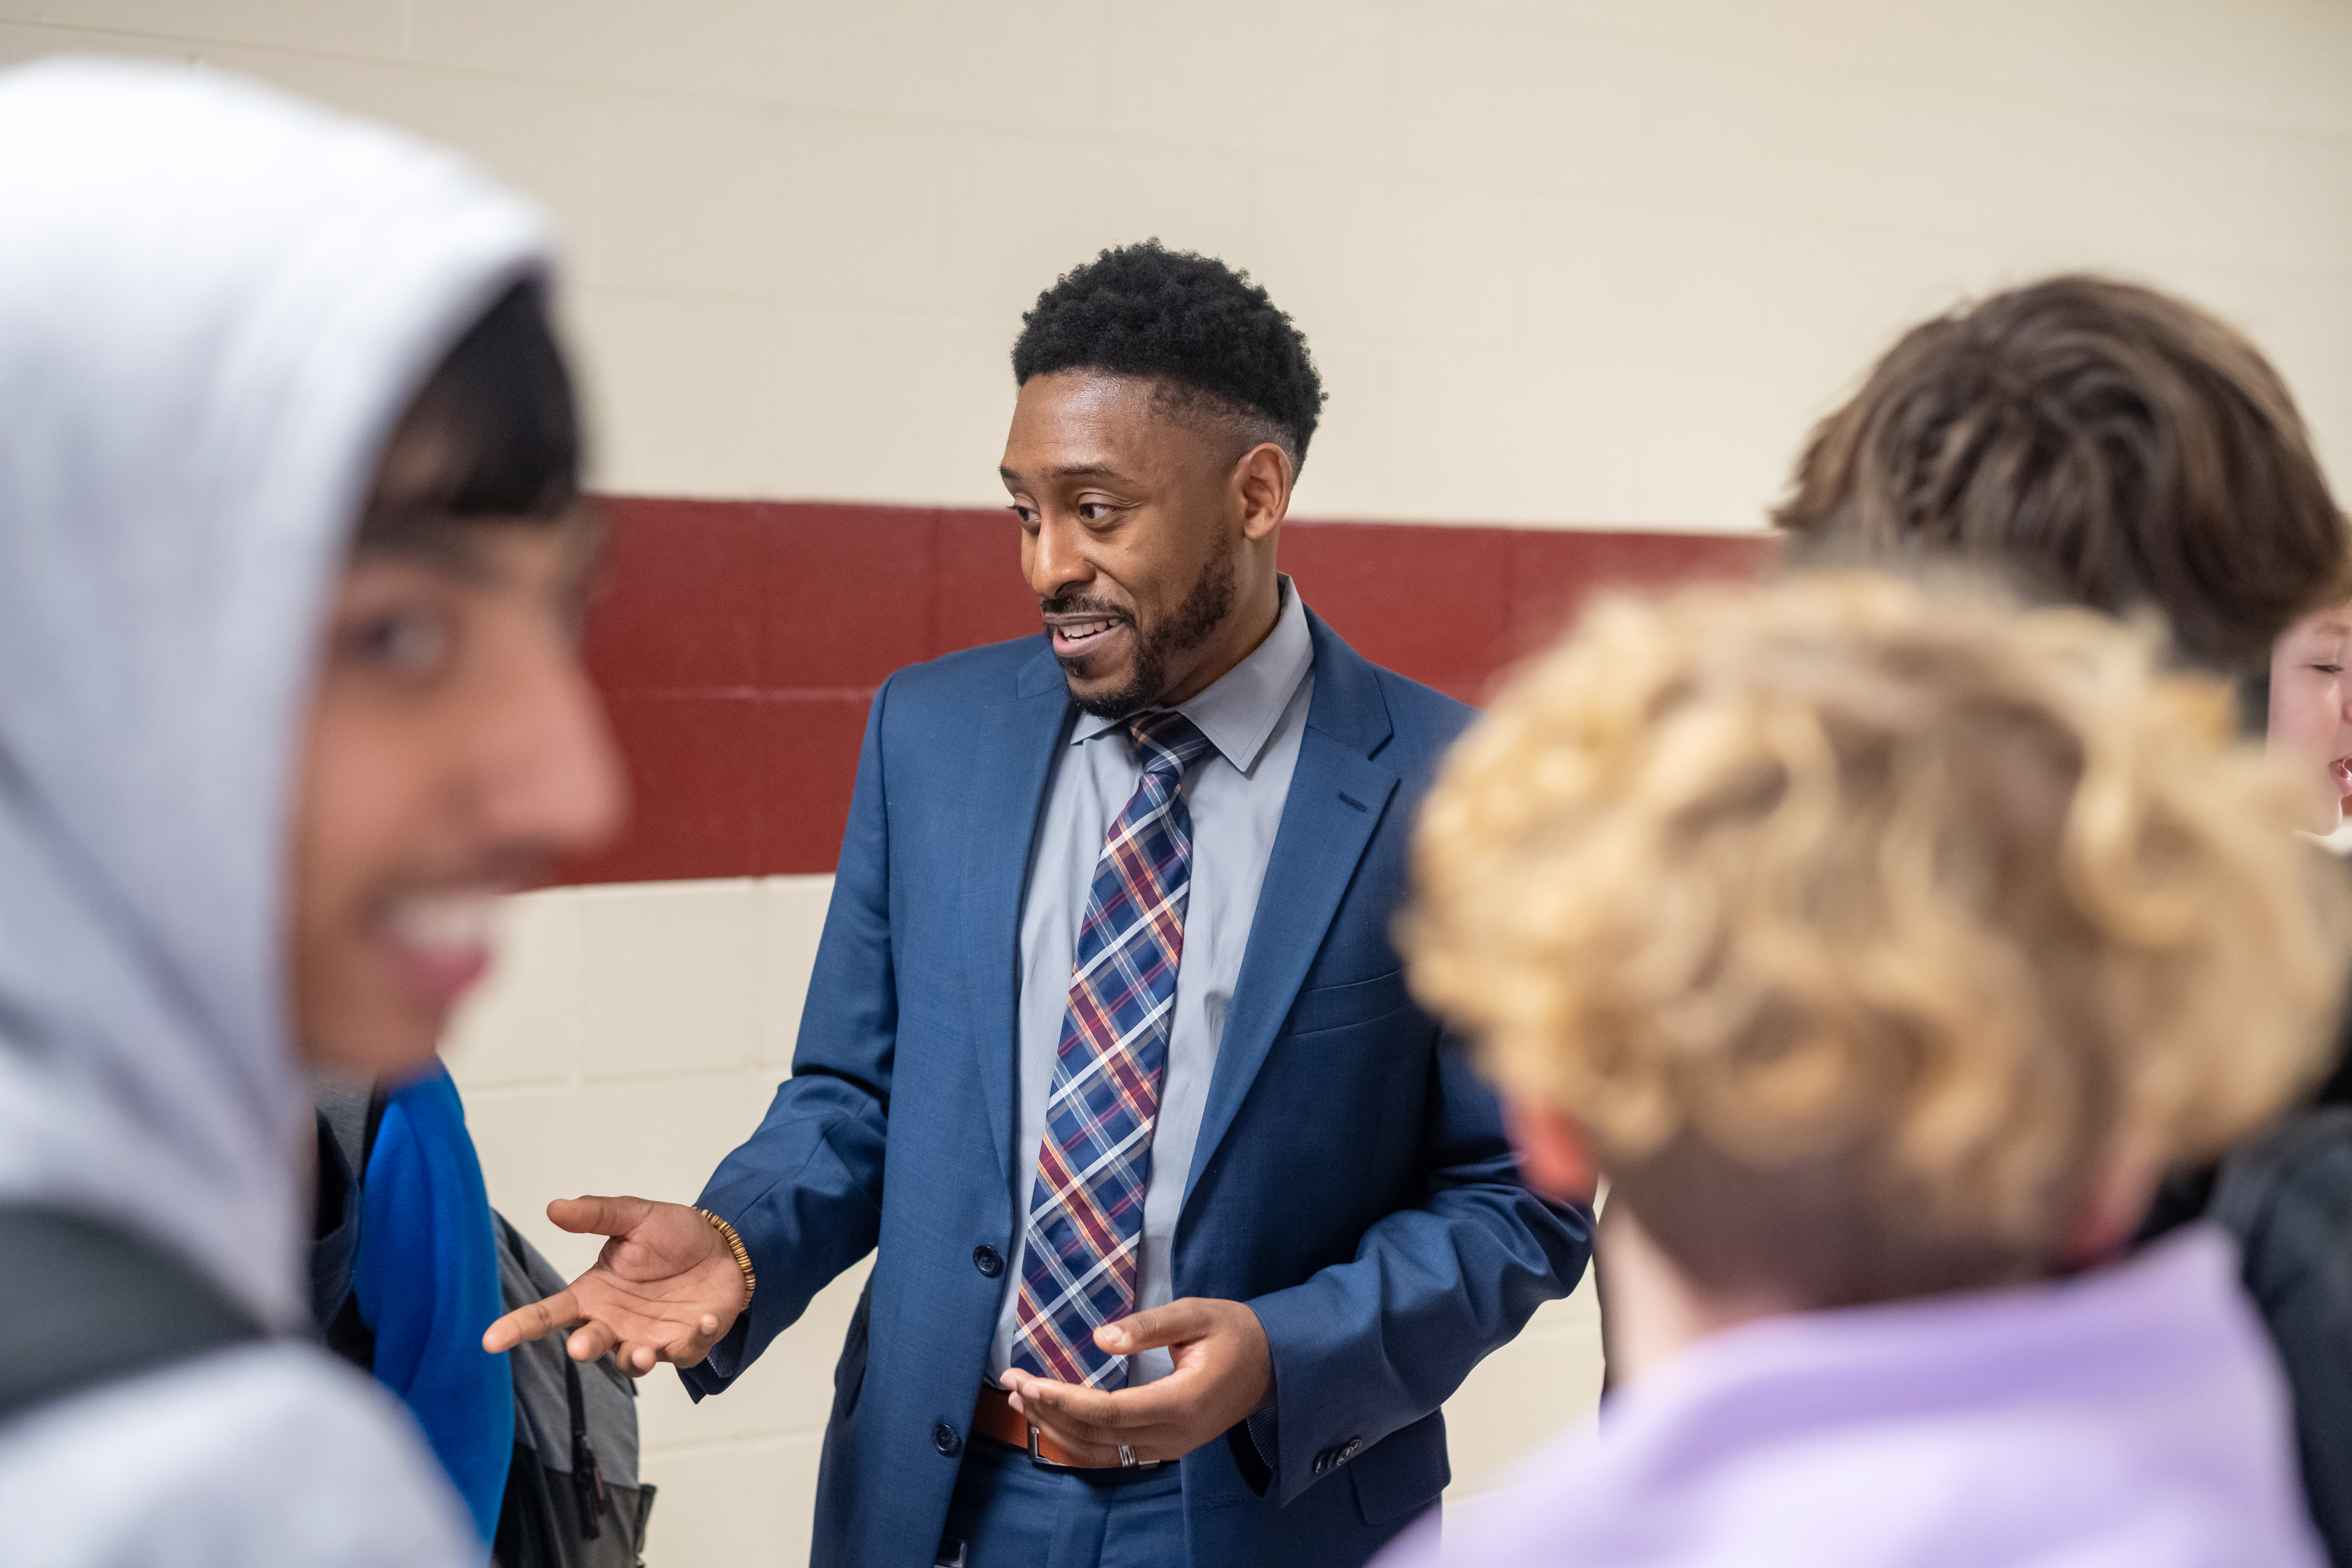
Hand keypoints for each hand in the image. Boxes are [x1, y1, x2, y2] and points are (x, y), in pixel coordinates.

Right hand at [481, 1195, 746, 1375]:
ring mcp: (648, 1338)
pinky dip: (694, 1339)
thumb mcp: (635, 1216)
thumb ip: (597, 1215)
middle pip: (587, 1344)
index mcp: (594, 1294)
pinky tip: (704, 1320)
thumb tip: (554, 1207)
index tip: (491, 1340)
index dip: (518, 1327)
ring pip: (630, 1361)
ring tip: (641, 1350)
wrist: (724, 1246)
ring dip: (634, 1359)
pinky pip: (684, 1351)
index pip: (548, 1313)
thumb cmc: (674, 1235)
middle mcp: (615, 1322)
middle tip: (580, 1346)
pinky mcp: (684, 1344)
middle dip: (583, 1348)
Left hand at [1002, 1297, 1270, 1465]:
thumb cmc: (1236, 1332)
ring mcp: (1171, 1447)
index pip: (1109, 1411)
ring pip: (1101, 1451)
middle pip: (1097, 1435)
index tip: (1027, 1380)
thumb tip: (1101, 1339)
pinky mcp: (1167, 1447)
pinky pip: (1114, 1453)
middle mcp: (1175, 1435)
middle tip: (1011, 1382)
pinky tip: (1054, 1420)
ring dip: (1057, 1429)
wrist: (1274, 1366)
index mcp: (1182, 1402)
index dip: (1063, 1399)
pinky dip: (1078, 1440)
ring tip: (1020, 1400)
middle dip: (1048, 1411)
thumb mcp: (1197, 1313)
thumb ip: (1150, 1326)